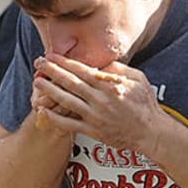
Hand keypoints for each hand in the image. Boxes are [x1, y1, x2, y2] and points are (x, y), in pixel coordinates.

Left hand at [33, 53, 163, 150]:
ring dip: (50, 90)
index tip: (53, 55)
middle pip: (71, 83)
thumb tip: (101, 64)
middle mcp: (100, 99)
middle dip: (53, 71)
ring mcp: (95, 116)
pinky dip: (55, 117)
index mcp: (110, 85)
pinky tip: (43, 110)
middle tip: (39, 63)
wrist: (151, 132)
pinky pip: (70, 124)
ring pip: (67, 101)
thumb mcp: (138, 79)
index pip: (83, 70)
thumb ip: (119, 69)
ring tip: (37, 82)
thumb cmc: (146, 105)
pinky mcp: (93, 130)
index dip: (65, 62)